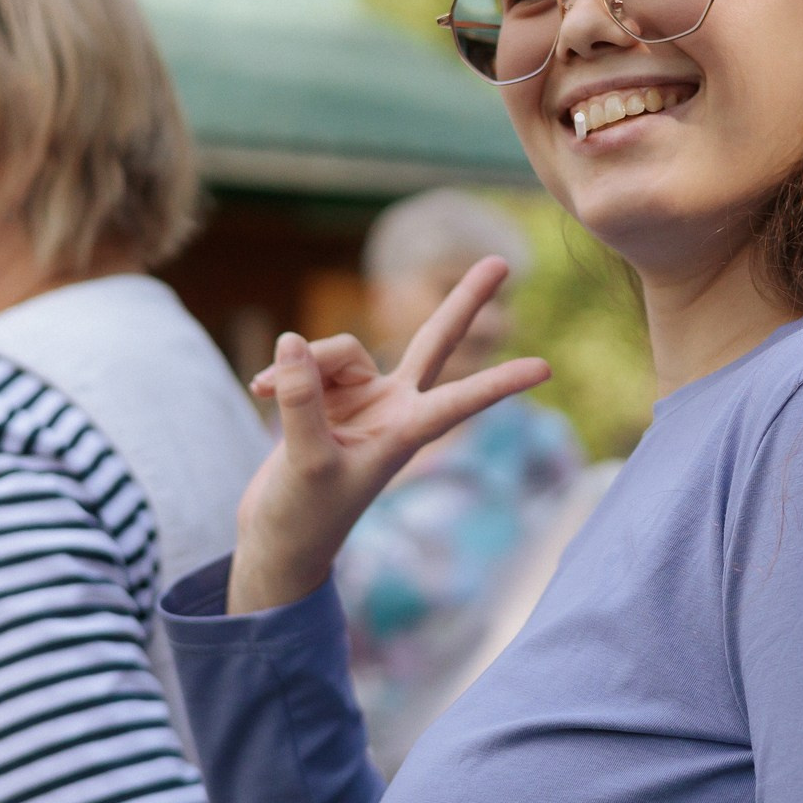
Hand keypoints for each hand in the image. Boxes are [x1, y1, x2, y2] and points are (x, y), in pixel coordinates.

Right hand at [233, 256, 548, 614]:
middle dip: (464, 303)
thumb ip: (301, 400)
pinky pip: (307, 361)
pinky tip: (256, 388)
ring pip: (340, 350)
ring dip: (304, 363)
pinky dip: (281, 372)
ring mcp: (361, 399)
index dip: (499, 383)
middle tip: (502, 264)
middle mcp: (392, 408)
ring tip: (266, 391)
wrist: (276, 538)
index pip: (460, 401)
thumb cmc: (304, 517)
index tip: (547, 369)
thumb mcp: (305, 462)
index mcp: (405, 433)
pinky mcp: (327, 397)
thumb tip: (294, 340)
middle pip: (435, 343)